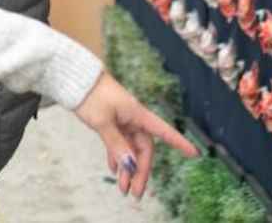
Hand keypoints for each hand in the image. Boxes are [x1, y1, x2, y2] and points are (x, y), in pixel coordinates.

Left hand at [73, 71, 198, 197]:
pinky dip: (117, 157)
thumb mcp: (103, 122)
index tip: (194, 153)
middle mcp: (134, 119)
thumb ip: (116, 144)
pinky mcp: (113, 122)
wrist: (77, 80)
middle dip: (141, 171)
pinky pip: (120, 143)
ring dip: (128, 168)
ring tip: (123, 188)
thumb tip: (130, 165)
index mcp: (138, 115)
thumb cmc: (92, 95)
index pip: (163, 131)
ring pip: (131, 149)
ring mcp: (123, 121)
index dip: (179, 142)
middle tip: (135, 192)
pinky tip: (113, 169)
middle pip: (144, 149)